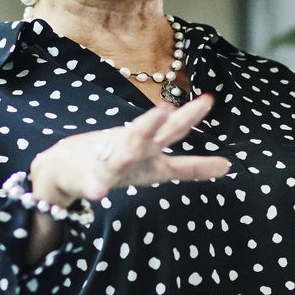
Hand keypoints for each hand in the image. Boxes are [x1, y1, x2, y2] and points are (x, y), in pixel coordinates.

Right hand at [27, 93, 230, 206]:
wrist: (66, 166)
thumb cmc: (117, 161)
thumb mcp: (156, 167)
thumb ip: (188, 167)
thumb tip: (228, 167)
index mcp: (150, 151)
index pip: (174, 133)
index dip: (189, 118)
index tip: (208, 101)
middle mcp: (132, 151)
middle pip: (147, 135)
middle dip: (156, 123)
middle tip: (167, 107)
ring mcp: (111, 163)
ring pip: (122, 153)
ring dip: (124, 150)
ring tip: (131, 148)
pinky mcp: (90, 178)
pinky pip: (94, 185)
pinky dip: (96, 187)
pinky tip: (98, 193)